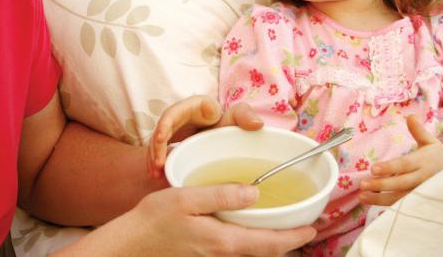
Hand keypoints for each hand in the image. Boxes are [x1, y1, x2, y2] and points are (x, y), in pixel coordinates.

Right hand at [56, 184, 315, 256]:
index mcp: (223, 241)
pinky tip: (251, 229)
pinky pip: (238, 251)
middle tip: (307, 228)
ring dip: (272, 243)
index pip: (270, 243)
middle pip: (266, 251)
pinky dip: (254, 243)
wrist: (127, 247)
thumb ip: (221, 195)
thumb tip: (255, 192)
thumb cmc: (152, 221)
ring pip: (253, 253)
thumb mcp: (185, 198)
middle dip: (289, 242)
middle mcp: (222, 255)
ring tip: (286, 227)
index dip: (295, 237)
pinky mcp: (204, 256)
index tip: (314, 228)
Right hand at [147, 95, 262, 178]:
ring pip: (158, 139)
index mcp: (197, 107)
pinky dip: (155, 162)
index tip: (163, 136)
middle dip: (158, 142)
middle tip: (157, 161)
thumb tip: (258, 125)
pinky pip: (157, 150)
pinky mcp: (168, 142)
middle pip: (164, 124)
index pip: (182, 108)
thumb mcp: (234, 119)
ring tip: (154, 172)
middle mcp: (182, 114)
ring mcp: (173, 127)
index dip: (169, 121)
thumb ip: (243, 116)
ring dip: (154, 155)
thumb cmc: (226, 125)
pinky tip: (154, 175)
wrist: (217, 138)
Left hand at [358, 115, 442, 205]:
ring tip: (362, 196)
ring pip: (401, 198)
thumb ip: (418, 131)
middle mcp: (423, 178)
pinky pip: (404, 206)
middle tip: (362, 184)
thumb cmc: (439, 156)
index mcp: (423, 161)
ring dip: (380, 199)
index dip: (389, 168)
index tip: (373, 169)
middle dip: (381, 185)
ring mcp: (422, 193)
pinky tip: (373, 203)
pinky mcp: (421, 203)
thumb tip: (410, 115)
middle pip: (401, 183)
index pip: (404, 165)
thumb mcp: (431, 142)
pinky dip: (389, 206)